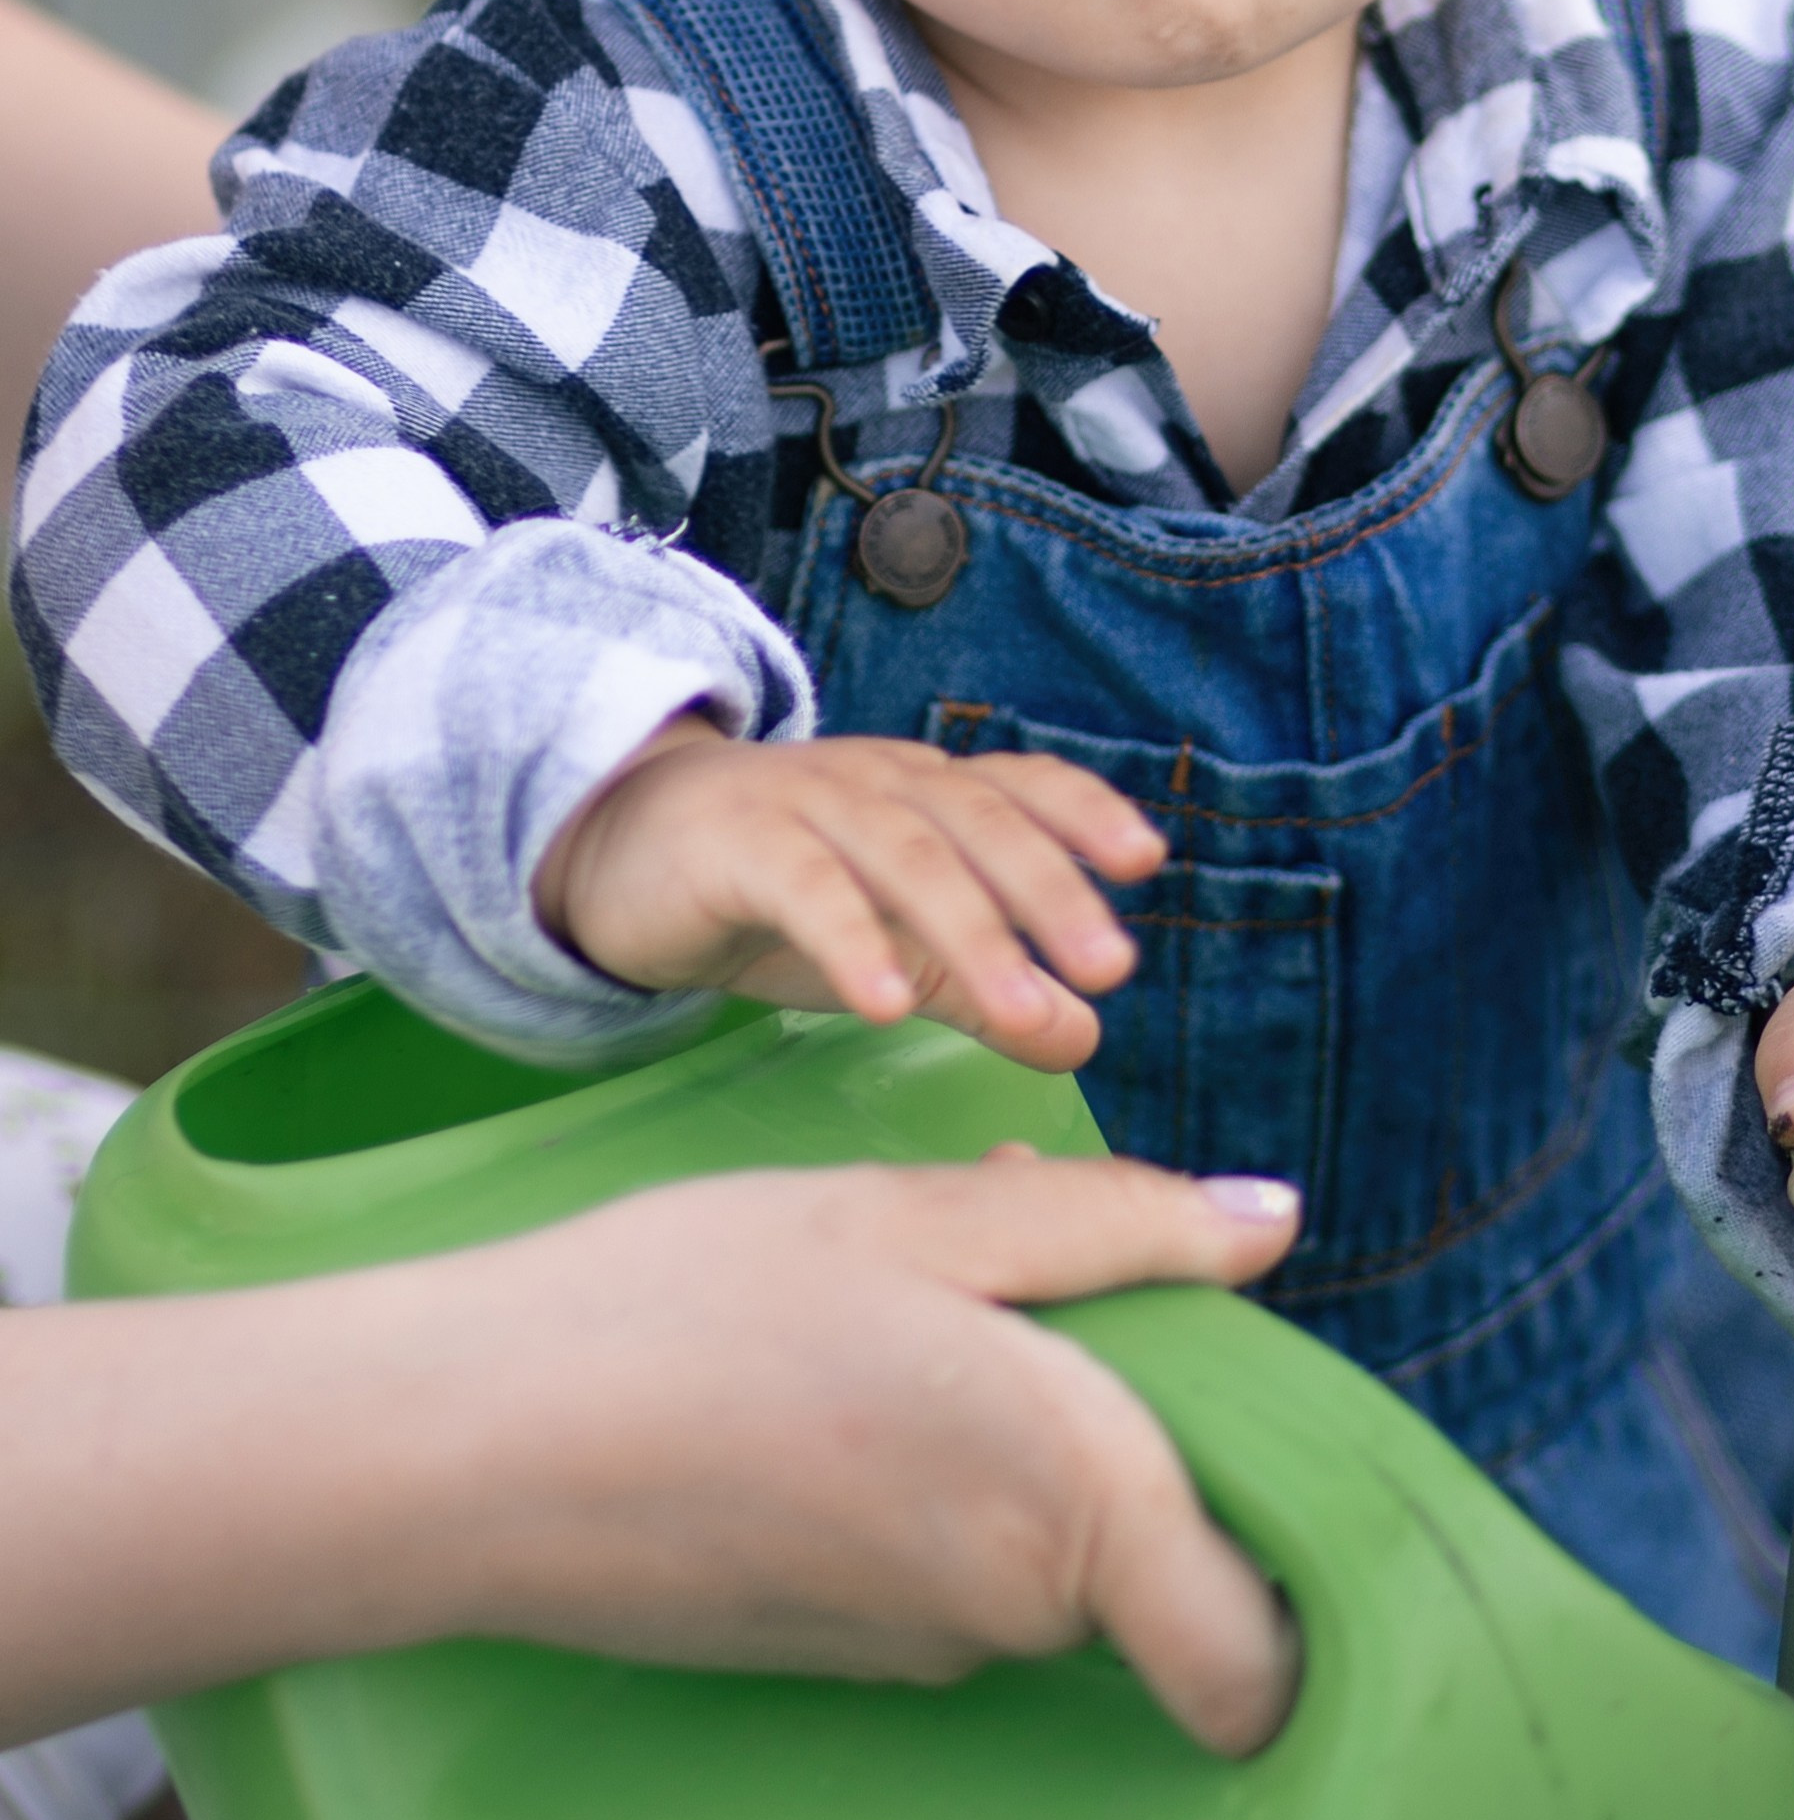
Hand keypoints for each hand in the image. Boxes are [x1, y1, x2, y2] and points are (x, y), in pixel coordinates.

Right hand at [463, 1153, 1303, 1751]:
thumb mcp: (922, 1216)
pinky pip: (963, 1556)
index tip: (1248, 1436)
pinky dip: (945, 1463)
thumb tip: (1274, 1225)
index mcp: (1074, 1503)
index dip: (1289, 1564)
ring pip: (1055, 1534)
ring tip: (905, 1287)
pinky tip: (842, 1360)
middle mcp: (1019, 1611)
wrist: (478, 1445)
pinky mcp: (850, 1652)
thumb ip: (1120, 1228)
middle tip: (1022, 1262)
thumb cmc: (701, 1305)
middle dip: (1128, 1399)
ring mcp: (928, 1648)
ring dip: (1029, 1415)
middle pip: (1163, 1539)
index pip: (1258, 1650)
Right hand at [536, 724, 1161, 1069]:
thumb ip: (982, 986)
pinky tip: (883, 1008)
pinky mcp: (736, 845)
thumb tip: (1085, 1034)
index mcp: (928, 795)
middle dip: (1051, 892)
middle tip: (1110, 965)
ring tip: (1020, 1013)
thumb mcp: (890, 942)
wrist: (621, 849)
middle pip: (980, 824)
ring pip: (905, 858)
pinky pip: (804, 888)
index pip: (1019, 786)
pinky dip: (851, 942)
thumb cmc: (778, 894)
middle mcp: (881, 784)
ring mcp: (808, 804)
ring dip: (970, 934)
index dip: (1083, 812)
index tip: (1146, 861)